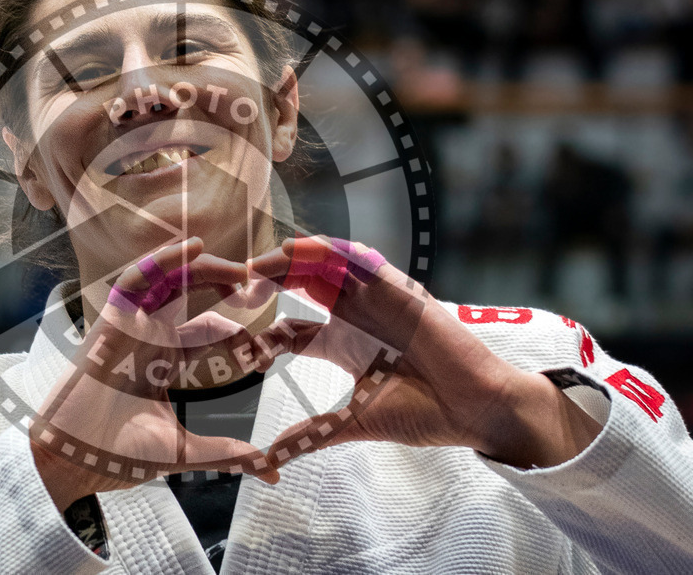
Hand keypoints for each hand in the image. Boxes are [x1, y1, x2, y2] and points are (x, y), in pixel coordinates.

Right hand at [31, 237, 283, 511]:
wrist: (74, 459)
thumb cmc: (117, 454)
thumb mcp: (184, 450)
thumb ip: (227, 453)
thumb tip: (271, 470)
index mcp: (166, 360)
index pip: (209, 330)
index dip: (239, 332)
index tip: (267, 349)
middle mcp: (151, 336)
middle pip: (193, 295)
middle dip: (227, 286)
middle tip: (262, 286)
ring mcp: (131, 325)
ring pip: (169, 280)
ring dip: (203, 267)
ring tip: (239, 268)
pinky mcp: (112, 319)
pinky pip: (137, 279)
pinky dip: (161, 259)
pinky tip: (191, 246)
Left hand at [247, 236, 601, 469]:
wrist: (473, 406)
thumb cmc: (422, 413)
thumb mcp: (354, 422)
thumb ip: (311, 435)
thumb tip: (269, 459)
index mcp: (342, 345)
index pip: (290, 330)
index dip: (262, 332)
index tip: (236, 340)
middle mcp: (354, 317)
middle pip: (301, 287)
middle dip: (270, 282)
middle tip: (238, 283)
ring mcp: (375, 301)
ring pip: (326, 268)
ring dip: (294, 260)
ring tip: (264, 262)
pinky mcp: (398, 289)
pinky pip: (362, 261)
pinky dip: (333, 252)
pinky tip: (306, 249)